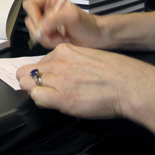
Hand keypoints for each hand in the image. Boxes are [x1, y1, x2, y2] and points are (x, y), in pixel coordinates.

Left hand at [16, 43, 147, 119]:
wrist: (128, 85)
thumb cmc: (116, 73)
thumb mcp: (87, 56)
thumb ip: (71, 61)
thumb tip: (63, 70)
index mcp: (63, 51)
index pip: (39, 62)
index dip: (42, 73)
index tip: (48, 80)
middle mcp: (57, 63)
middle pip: (26, 71)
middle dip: (30, 81)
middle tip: (42, 90)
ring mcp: (57, 78)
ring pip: (27, 83)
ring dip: (34, 91)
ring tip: (49, 97)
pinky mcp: (60, 96)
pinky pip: (36, 97)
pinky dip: (41, 101)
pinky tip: (52, 103)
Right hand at [23, 0, 105, 48]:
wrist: (95, 38)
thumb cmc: (89, 25)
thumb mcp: (72, 16)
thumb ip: (54, 18)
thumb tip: (41, 26)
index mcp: (50, 1)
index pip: (30, 4)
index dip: (33, 14)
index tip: (42, 23)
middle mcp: (46, 11)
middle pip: (30, 19)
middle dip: (41, 29)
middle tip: (53, 31)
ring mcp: (46, 23)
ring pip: (34, 31)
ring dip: (46, 37)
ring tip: (60, 36)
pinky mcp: (48, 34)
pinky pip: (40, 40)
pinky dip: (49, 42)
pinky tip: (60, 39)